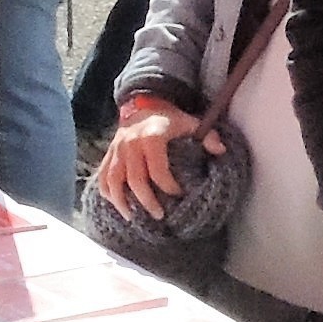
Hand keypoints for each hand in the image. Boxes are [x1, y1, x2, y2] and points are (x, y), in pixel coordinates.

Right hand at [92, 99, 208, 219]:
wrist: (142, 104)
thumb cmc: (168, 118)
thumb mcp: (190, 122)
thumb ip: (207, 135)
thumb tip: (220, 151)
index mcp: (151, 137)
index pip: (157, 170)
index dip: (168, 186)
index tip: (178, 194)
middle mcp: (130, 144)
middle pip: (135, 180)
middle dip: (147, 201)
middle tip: (159, 214)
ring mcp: (116, 150)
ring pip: (113, 181)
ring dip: (122, 202)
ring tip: (132, 217)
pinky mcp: (108, 154)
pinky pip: (102, 176)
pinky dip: (107, 193)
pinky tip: (117, 205)